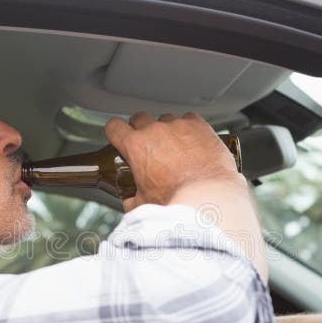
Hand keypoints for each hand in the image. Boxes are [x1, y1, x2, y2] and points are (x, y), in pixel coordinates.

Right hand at [104, 111, 239, 210]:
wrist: (206, 198)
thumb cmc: (176, 202)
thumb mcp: (143, 204)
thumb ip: (132, 199)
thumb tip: (130, 202)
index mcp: (136, 147)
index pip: (114, 127)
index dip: (115, 132)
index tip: (119, 137)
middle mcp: (155, 131)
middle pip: (140, 118)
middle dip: (141, 129)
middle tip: (148, 146)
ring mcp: (178, 126)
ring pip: (166, 118)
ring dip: (167, 130)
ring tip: (175, 149)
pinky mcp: (200, 126)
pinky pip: (190, 119)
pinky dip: (190, 129)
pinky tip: (193, 143)